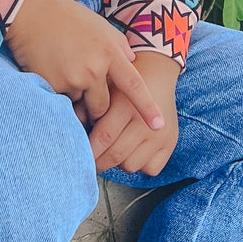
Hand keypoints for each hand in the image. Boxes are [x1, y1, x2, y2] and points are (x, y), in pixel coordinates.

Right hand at [5, 0, 165, 132]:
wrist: (31, 12)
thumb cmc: (67, 18)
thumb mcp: (101, 26)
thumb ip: (119, 47)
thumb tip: (132, 63)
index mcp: (110, 52)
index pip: (133, 86)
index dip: (147, 108)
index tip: (158, 125)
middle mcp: (95, 69)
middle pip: (103, 107)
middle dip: (96, 107)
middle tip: (82, 89)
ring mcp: (73, 79)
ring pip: (79, 104)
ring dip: (74, 97)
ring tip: (63, 69)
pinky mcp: (53, 85)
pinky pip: (60, 101)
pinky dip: (57, 92)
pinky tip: (50, 70)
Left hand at [89, 51, 180, 176]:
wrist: (156, 72)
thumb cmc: (123, 81)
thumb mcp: (102, 87)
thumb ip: (85, 107)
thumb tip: (71, 129)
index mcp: (126, 106)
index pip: (104, 138)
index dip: (88, 150)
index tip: (78, 154)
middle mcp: (145, 123)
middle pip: (116, 155)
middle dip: (98, 162)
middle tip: (89, 160)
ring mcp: (161, 135)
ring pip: (130, 165)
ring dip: (118, 163)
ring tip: (113, 150)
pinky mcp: (171, 144)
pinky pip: (150, 169)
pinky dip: (139, 165)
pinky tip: (132, 151)